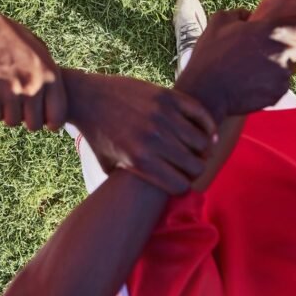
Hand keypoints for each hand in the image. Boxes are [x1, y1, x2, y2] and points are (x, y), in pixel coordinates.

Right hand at [0, 4, 66, 130]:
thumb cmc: (9, 37)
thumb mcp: (38, 48)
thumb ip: (47, 72)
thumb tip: (54, 96)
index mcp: (49, 75)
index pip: (57, 116)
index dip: (50, 122)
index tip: (43, 120)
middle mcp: (32, 86)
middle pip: (33, 124)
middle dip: (26, 118)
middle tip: (18, 106)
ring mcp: (10, 92)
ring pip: (12, 121)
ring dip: (7, 113)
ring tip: (2, 95)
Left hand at [66, 70, 216, 194]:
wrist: (87, 97)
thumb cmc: (97, 134)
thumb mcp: (108, 165)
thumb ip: (127, 181)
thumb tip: (142, 199)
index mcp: (140, 161)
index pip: (181, 185)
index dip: (184, 185)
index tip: (182, 180)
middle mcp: (153, 139)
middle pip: (196, 165)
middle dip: (197, 169)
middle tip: (194, 164)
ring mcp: (161, 115)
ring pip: (202, 141)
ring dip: (204, 148)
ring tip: (200, 148)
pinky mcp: (166, 95)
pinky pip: (200, 113)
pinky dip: (208, 124)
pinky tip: (206, 131)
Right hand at [176, 9, 295, 118]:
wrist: (205, 91)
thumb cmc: (211, 54)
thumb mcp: (219, 22)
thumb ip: (240, 13)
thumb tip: (249, 16)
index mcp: (274, 30)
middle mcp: (285, 52)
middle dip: (294, 49)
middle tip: (270, 52)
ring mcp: (284, 76)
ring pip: (292, 68)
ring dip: (280, 67)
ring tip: (254, 68)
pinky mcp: (279, 94)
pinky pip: (281, 85)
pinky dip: (270, 83)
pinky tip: (250, 81)